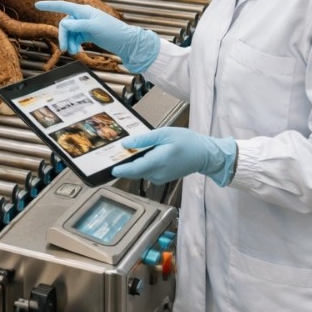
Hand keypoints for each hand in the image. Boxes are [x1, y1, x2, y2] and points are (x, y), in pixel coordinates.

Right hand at [33, 0, 160, 72]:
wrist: (126, 42)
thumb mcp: (93, 27)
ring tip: (74, 52)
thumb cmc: (113, 31)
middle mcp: (83, 16)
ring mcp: (85, 25)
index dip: (49, 5)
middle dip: (63, 36)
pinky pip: (75, 38)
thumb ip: (77, 25)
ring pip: (69, 33)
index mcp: (83, 11)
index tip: (36, 5)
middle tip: (65, 49)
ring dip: (69, 42)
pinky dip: (74, 44)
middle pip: (65, 24)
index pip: (62, 5)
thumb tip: (63, 23)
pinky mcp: (88, 34)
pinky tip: (77, 50)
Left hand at [112, 127, 237, 185]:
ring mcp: (159, 178)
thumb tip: (125, 144)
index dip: (119, 169)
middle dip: (122, 162)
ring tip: (127, 148)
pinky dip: (141, 164)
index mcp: (158, 162)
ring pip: (139, 171)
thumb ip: (144, 140)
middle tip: (112, 151)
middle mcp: (157, 174)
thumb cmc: (186, 141)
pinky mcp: (161, 178)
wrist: (204, 155)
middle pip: (133, 171)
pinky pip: (146, 171)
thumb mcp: (164, 134)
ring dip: (132, 162)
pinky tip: (141, 153)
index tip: (107, 167)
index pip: (134, 169)